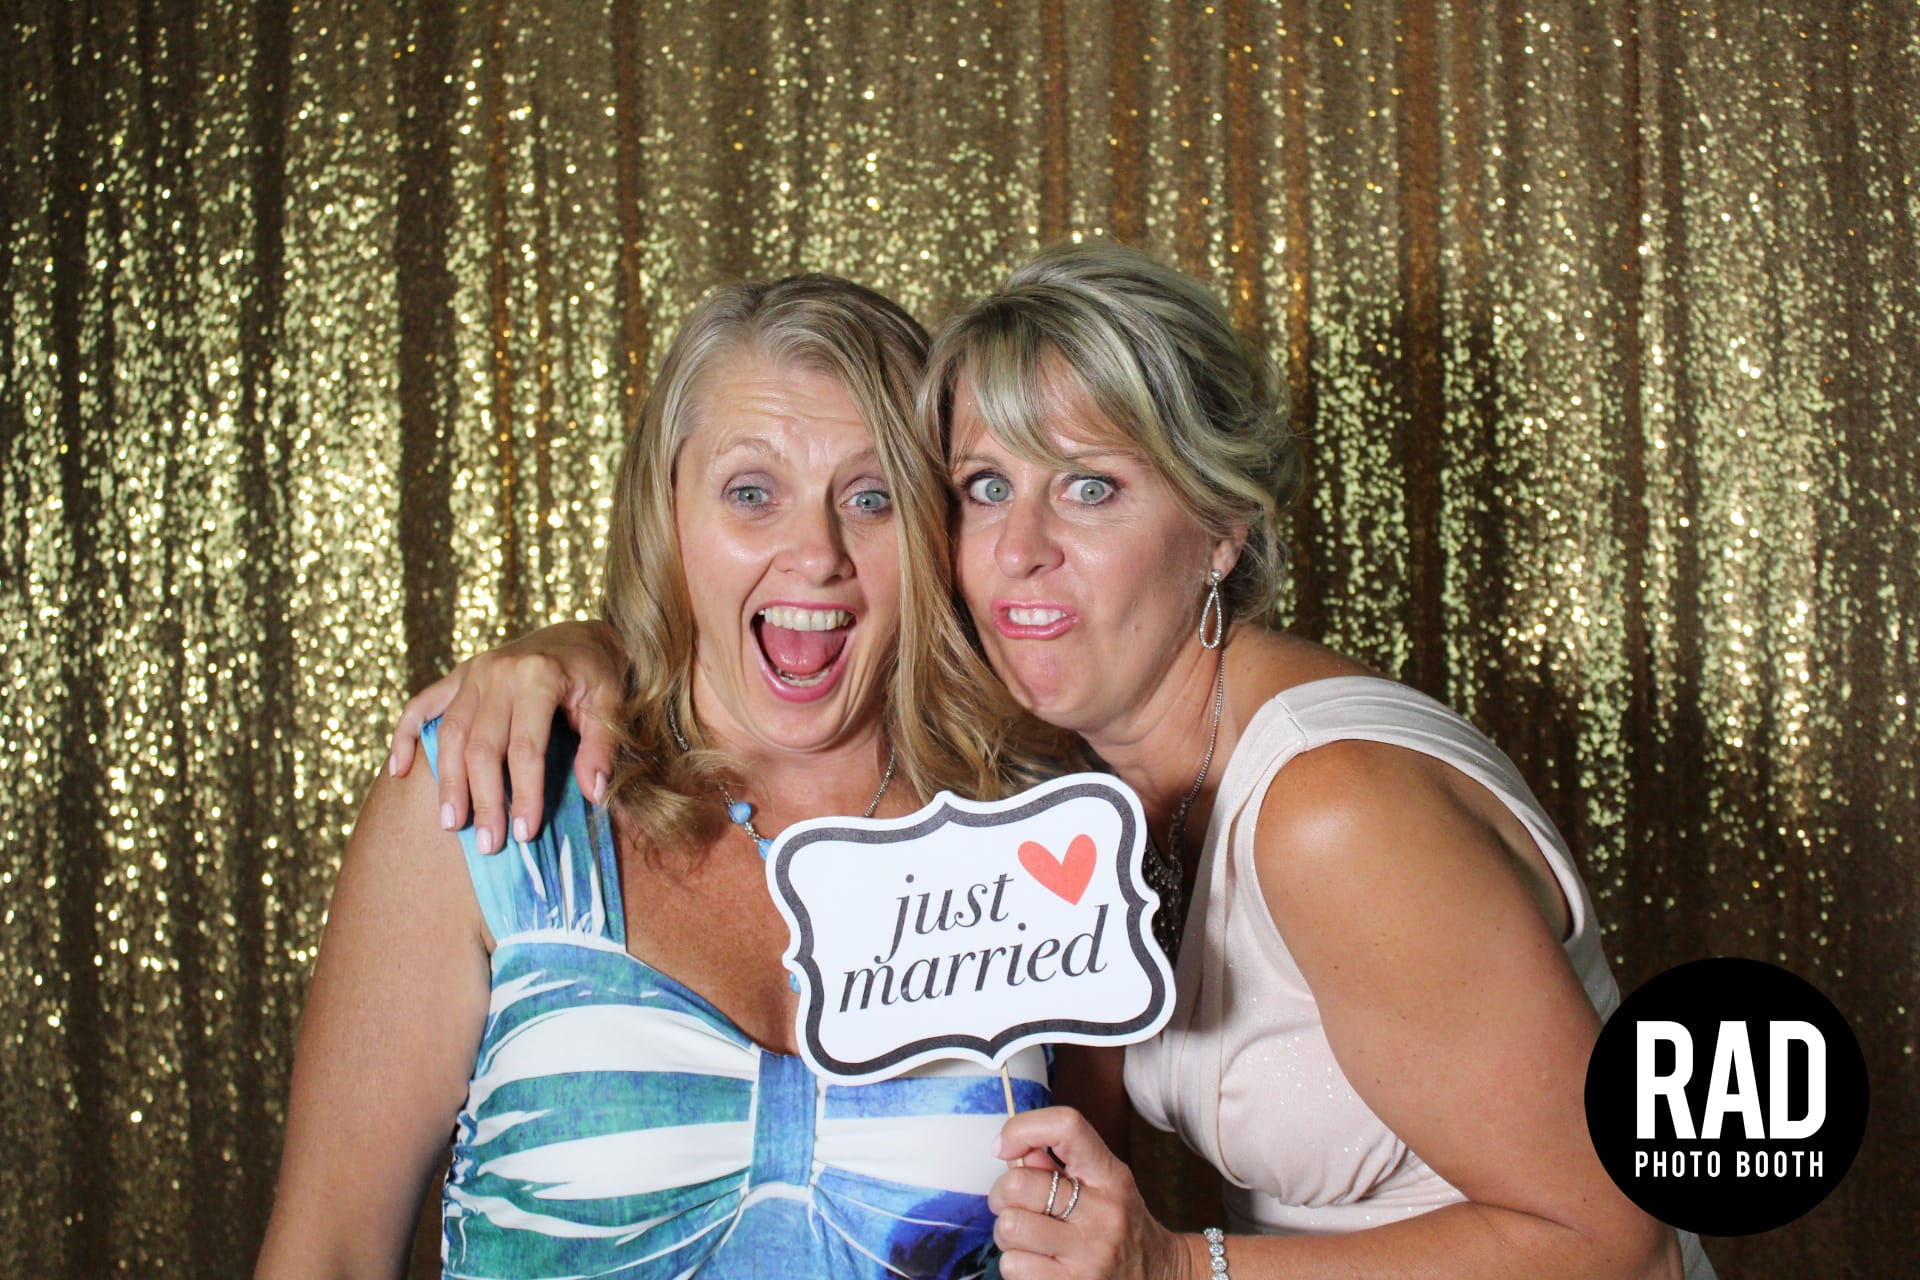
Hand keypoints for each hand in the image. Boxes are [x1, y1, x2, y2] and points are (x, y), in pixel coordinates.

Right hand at [387, 620, 625, 851]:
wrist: (579, 637)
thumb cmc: (598, 675)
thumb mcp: (611, 704)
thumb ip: (601, 747)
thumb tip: (594, 793)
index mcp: (538, 676)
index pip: (525, 748)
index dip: (525, 794)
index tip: (525, 833)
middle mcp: (499, 671)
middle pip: (482, 747)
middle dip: (485, 799)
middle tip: (488, 844)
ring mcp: (473, 672)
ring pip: (450, 733)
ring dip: (448, 782)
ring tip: (452, 823)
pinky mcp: (458, 675)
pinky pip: (422, 704)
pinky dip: (404, 735)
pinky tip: (399, 770)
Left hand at [990, 1106, 1193, 1279]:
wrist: (1157, 1276)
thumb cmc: (1118, 1224)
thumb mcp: (1102, 1183)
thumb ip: (1057, 1164)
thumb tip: (1011, 1152)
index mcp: (1110, 1175)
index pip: (1066, 1127)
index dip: (1023, 1128)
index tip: (1004, 1147)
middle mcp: (1103, 1213)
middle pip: (1019, 1184)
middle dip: (1002, 1194)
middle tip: (1013, 1204)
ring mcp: (1089, 1255)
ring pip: (1010, 1227)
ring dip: (1008, 1234)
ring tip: (1028, 1237)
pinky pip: (1013, 1266)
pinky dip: (1016, 1264)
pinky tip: (1039, 1262)